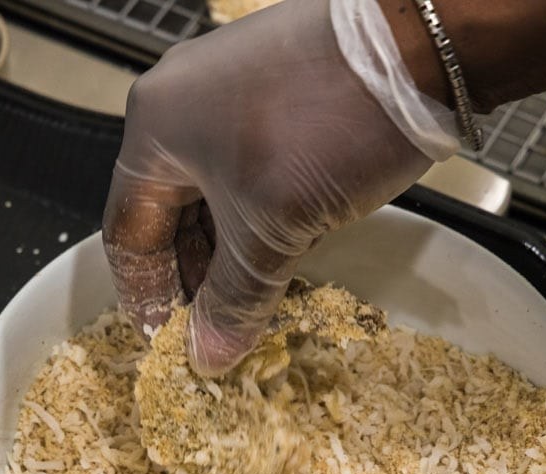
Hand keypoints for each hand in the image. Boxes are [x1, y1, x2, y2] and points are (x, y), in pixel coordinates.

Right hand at [103, 0, 453, 374]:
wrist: (417, 47)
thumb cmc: (329, 123)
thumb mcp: (274, 230)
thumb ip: (235, 298)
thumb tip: (210, 355)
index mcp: (154, 126)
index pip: (128, 232)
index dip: (148, 295)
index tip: (172, 340)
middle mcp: (179, 100)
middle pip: (168, 213)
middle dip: (196, 275)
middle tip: (222, 325)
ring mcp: (227, 88)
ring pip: (212, 192)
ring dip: (231, 249)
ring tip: (257, 296)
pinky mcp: (273, 87)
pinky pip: (247, 166)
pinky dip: (257, 214)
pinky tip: (284, 247)